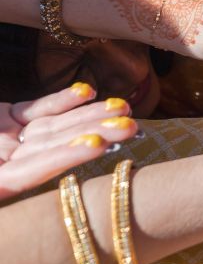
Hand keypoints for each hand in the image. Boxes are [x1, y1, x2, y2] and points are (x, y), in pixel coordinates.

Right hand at [0, 84, 136, 198]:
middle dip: (92, 133)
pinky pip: (40, 110)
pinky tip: (88, 92)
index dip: (66, 156)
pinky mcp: (9, 118)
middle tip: (130, 126)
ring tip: (121, 108)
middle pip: (55, 147)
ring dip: (88, 115)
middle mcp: (6, 165)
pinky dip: (62, 101)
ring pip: (55, 127)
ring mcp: (9, 141)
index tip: (97, 144)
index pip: (34, 171)